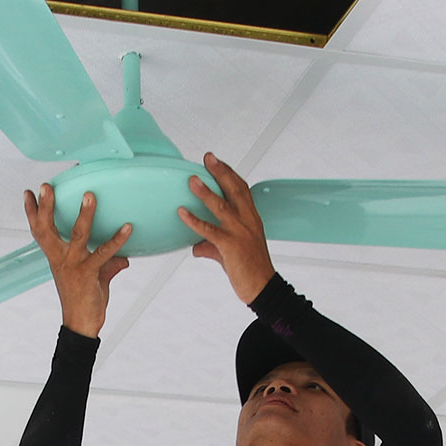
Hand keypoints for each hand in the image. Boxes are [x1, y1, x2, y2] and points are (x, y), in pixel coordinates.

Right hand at [26, 183, 131, 336]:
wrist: (81, 325)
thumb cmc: (83, 301)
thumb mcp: (95, 278)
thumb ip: (108, 264)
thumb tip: (123, 259)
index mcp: (56, 257)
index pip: (39, 232)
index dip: (32, 213)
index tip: (28, 193)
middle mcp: (61, 259)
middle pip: (47, 229)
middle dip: (45, 207)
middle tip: (45, 187)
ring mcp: (74, 265)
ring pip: (77, 235)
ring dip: (84, 214)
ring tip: (89, 195)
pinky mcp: (88, 274)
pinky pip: (105, 253)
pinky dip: (117, 240)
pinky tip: (127, 228)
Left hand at [176, 152, 276, 303]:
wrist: (262, 287)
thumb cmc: (251, 269)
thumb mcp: (231, 253)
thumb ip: (212, 246)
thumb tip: (196, 247)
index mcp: (252, 219)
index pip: (242, 189)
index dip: (230, 173)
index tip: (218, 162)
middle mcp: (247, 221)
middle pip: (235, 189)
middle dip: (221, 172)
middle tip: (208, 158)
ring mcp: (239, 232)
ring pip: (221, 206)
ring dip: (205, 192)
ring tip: (192, 180)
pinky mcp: (230, 246)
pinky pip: (209, 230)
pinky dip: (194, 221)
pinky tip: (182, 213)